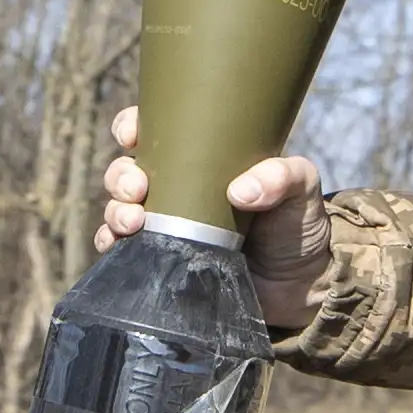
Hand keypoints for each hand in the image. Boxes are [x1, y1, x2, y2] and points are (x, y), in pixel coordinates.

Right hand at [101, 105, 327, 331]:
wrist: (300, 285)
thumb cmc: (297, 224)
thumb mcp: (300, 187)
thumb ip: (281, 177)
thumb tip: (239, 191)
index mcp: (199, 160)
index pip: (152, 133)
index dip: (130, 127)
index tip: (131, 135)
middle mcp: (174, 191)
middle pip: (125, 172)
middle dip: (120, 176)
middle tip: (138, 189)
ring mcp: (165, 229)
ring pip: (118, 211)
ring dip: (115, 212)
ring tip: (133, 222)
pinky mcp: (163, 264)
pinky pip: (122, 253)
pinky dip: (112, 247)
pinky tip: (119, 247)